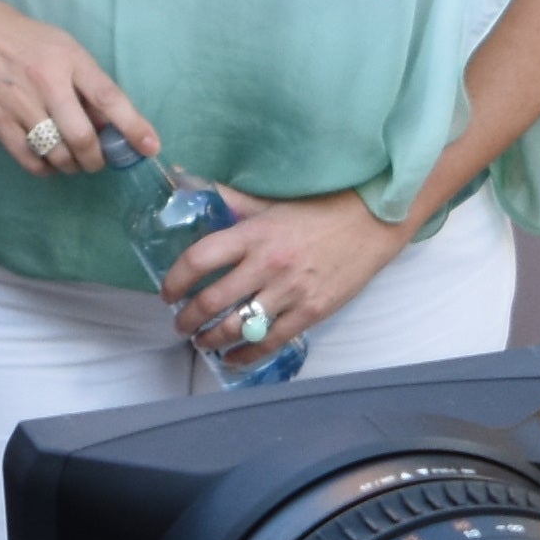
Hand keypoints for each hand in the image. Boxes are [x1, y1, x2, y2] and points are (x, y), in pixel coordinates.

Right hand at [0, 0, 155, 183]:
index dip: (133, 126)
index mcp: (70, 59)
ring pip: (57, 154)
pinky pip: (30, 161)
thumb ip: (86, 83)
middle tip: (98, 160)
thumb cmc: (23, 39)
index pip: (109, 97)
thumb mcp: (63, 48)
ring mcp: (21, 104)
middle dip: (96, 159)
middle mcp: (48, 82)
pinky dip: (46, 170)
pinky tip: (49, 163)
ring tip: (72, 159)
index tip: (150, 147)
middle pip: (82, 137)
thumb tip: (109, 124)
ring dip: (72, 165)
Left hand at [155, 188, 410, 361]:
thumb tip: (186, 180)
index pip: (199, 259)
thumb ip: (230, 200)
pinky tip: (232, 358)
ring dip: (211, 339)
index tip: (168, 292)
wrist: (371, 224)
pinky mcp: (311, 312)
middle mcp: (268, 264)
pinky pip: (270, 342)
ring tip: (202, 341)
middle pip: (211, 301)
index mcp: (254, 234)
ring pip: (237, 327)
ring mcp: (290, 291)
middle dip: (187, 319)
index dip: (175, 280)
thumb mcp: (271, 203)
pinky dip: (246, 355)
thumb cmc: (319, 211)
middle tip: (181, 324)